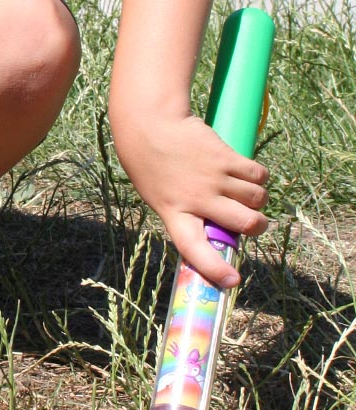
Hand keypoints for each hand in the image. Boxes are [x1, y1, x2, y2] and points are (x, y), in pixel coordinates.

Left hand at [114, 113, 268, 286]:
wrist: (150, 127)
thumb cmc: (153, 168)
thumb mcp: (161, 199)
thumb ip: (187, 216)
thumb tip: (221, 231)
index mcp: (174, 215)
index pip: (194, 249)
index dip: (214, 269)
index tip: (231, 282)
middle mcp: (196, 199)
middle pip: (245, 223)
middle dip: (257, 226)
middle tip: (253, 223)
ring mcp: (214, 178)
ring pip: (257, 199)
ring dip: (257, 199)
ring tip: (243, 192)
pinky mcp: (227, 157)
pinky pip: (259, 175)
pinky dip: (259, 177)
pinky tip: (246, 174)